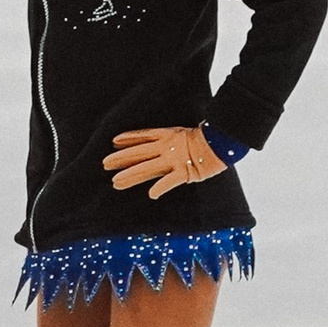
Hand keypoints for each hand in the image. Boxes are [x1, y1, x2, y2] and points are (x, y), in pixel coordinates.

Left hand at [103, 125, 228, 199]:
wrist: (223, 140)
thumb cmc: (209, 136)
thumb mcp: (188, 132)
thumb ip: (176, 138)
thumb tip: (168, 144)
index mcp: (169, 134)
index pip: (143, 136)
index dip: (128, 139)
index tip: (113, 141)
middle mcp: (167, 147)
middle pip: (138, 153)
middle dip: (120, 159)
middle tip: (104, 164)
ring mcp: (174, 159)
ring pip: (147, 168)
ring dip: (130, 175)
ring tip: (115, 182)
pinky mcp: (185, 172)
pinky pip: (169, 181)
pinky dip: (160, 188)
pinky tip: (151, 195)